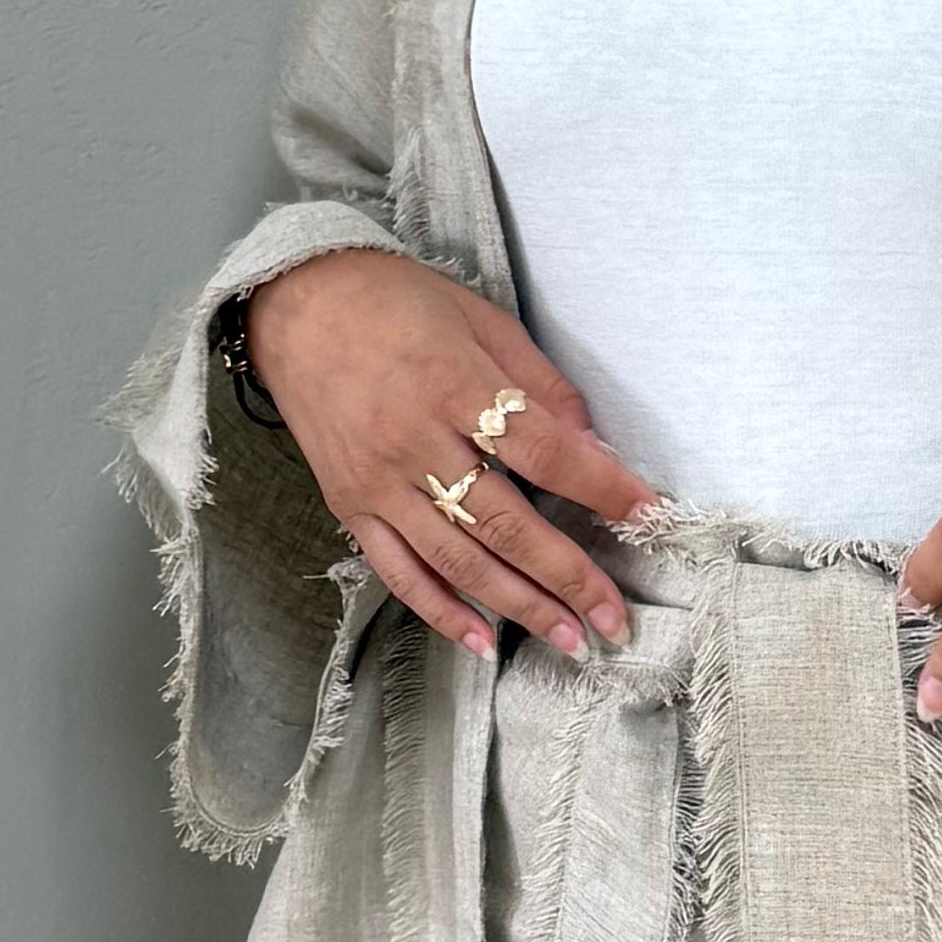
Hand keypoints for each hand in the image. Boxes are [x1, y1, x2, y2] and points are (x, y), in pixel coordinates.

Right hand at [244, 250, 657, 663]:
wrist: (295, 304)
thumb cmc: (393, 301)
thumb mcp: (480, 317)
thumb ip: (538, 383)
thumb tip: (592, 444)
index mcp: (452, 383)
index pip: (543, 449)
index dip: (600, 487)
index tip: (646, 515)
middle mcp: (413, 440)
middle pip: (505, 521)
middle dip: (567, 575)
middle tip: (614, 616)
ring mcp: (377, 481)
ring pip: (457, 559)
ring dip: (519, 606)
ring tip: (569, 639)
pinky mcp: (348, 505)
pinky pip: (399, 571)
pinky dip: (442, 610)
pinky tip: (484, 641)